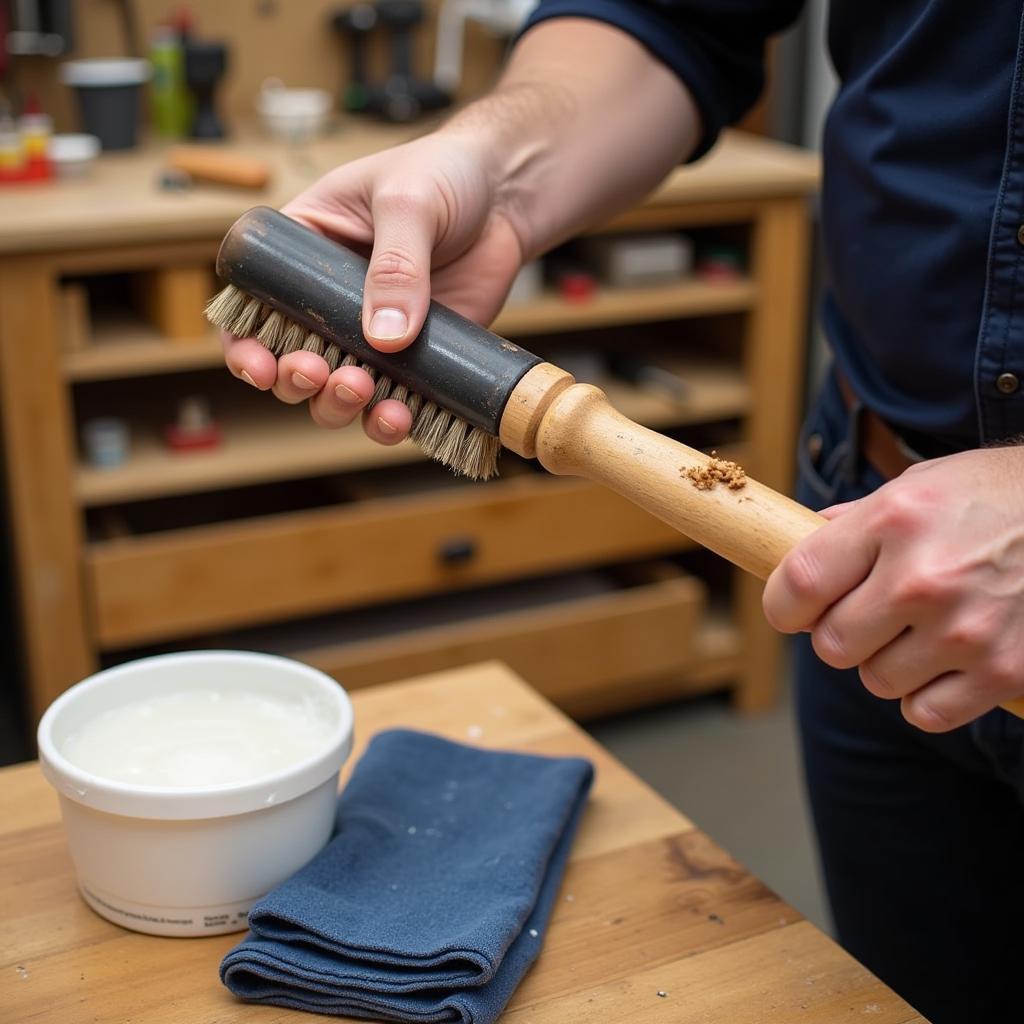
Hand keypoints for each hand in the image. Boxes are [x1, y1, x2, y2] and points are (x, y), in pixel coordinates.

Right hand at [222, 131, 524, 444]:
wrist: (505, 193)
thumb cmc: (443, 173)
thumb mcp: (408, 202)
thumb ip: (396, 266)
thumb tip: (386, 340)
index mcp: (299, 256)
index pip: (251, 306)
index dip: (244, 345)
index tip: (260, 368)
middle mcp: (327, 304)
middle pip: (290, 363)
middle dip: (299, 381)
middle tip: (323, 374)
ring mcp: (371, 337)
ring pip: (337, 394)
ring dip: (340, 407)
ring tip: (365, 393)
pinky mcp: (415, 359)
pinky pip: (394, 402)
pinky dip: (392, 420)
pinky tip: (404, 416)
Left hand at [763, 447, 1023, 730]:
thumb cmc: (996, 495)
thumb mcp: (920, 484)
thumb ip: (856, 521)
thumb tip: (800, 544)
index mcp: (893, 520)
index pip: (798, 585)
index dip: (781, 606)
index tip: (791, 609)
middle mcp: (924, 578)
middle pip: (831, 645)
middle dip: (840, 633)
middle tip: (870, 616)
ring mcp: (966, 629)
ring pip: (876, 681)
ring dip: (887, 663)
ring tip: (920, 630)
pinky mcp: (1005, 671)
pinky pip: (925, 712)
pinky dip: (927, 696)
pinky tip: (946, 663)